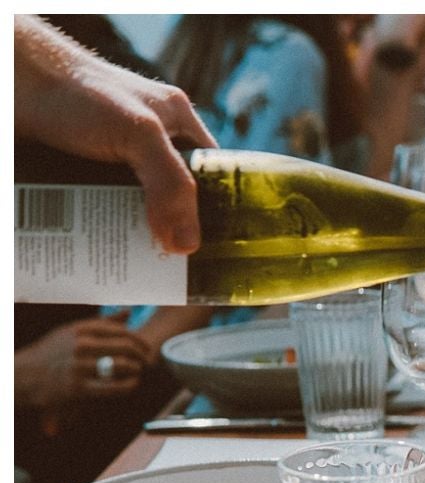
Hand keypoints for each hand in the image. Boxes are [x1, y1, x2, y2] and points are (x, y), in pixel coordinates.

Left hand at [14, 15, 216, 253]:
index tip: (216, 245)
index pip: (211, 174)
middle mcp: (148, 144)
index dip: (217, 208)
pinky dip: (97, 232)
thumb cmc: (80, 92)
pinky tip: (99, 253)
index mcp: (177, 125)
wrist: (15, 82)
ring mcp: (112, 162)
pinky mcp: (79, 175)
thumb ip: (171, 184)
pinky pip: (98, 211)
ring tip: (137, 270)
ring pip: (133, 210)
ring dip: (132, 238)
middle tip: (172, 266)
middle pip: (172, 199)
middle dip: (171, 232)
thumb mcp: (140, 134)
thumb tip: (187, 245)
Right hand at [15, 311, 152, 410]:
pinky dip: (130, 385)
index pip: (121, 330)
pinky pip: (115, 387)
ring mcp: (80, 367)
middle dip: (142, 355)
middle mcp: (81, 345)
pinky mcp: (78, 388)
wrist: (24, 376)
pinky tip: (132, 384)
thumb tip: (128, 312)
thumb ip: (101, 323)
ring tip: (139, 372)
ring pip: (123, 365)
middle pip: (126, 347)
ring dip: (137, 369)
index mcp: (81, 329)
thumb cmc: (51, 353)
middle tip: (146, 361)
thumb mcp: (71, 332)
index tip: (145, 347)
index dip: (139, 340)